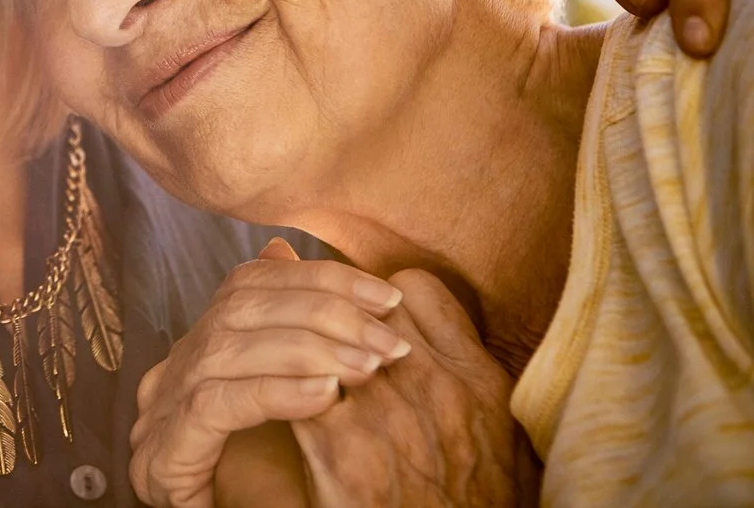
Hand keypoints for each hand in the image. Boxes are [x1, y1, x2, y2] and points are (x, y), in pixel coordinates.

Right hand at [129, 240, 411, 507]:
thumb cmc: (283, 486)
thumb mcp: (306, 406)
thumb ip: (313, 348)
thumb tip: (316, 272)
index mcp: (204, 352)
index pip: (250, 284)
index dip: (317, 279)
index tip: (386, 297)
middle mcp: (174, 372)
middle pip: (238, 306)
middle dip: (324, 312)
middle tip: (389, 340)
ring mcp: (161, 412)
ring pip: (226, 348)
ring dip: (308, 350)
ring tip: (370, 366)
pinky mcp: (163, 454)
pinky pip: (216, 404)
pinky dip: (274, 392)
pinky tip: (326, 396)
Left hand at [287, 269, 536, 506]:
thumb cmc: (474, 497)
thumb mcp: (498, 428)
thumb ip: (468, 367)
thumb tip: (432, 325)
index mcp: (476, 375)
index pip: (410, 289)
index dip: (378, 298)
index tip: (364, 319)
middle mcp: (433, 383)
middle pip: (357, 308)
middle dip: (332, 317)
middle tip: (315, 335)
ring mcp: (384, 411)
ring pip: (319, 339)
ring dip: (302, 348)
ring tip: (293, 365)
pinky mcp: (339, 446)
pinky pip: (294, 387)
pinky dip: (282, 388)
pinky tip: (279, 402)